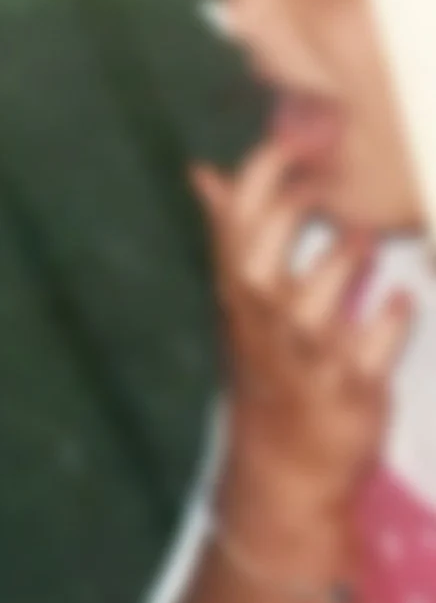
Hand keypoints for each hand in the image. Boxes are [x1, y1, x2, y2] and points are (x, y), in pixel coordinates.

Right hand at [201, 140, 412, 526]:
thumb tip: (204, 172)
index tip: (292, 139)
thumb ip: (233, 230)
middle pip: (258, 265)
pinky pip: (371, 349)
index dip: (258, 177)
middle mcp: (264, 328)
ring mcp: (304, 361)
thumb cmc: (272, 363)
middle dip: (290, 216)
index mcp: (239, 298)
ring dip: (342, 264)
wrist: (285, 462)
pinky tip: (399, 302)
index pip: (233, 229)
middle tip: (328, 185)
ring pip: (312, 307)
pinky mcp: (349, 391)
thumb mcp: (244, 299)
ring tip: (365, 240)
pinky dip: (390, 320)